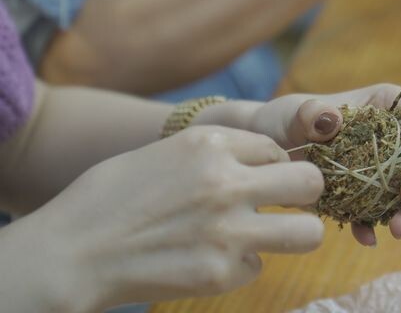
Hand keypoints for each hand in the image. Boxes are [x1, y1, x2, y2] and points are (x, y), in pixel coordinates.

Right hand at [7, 127, 323, 310]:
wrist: (71, 253)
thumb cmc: (111, 197)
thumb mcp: (166, 152)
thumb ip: (217, 152)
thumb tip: (262, 158)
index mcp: (210, 143)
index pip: (278, 147)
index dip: (274, 164)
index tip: (263, 177)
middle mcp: (227, 182)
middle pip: (311, 182)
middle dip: (305, 192)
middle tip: (289, 203)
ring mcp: (228, 230)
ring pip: (308, 232)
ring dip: (296, 233)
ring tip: (274, 234)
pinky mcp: (221, 273)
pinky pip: (257, 266)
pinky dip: (241, 264)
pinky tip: (210, 259)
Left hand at [246, 84, 400, 246]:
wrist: (267, 154)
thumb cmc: (285, 120)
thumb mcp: (294, 112)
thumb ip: (312, 113)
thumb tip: (332, 120)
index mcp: (384, 108)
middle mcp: (392, 141)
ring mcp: (382, 173)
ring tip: (397, 229)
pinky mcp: (365, 199)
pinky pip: (377, 215)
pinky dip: (373, 228)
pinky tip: (366, 238)